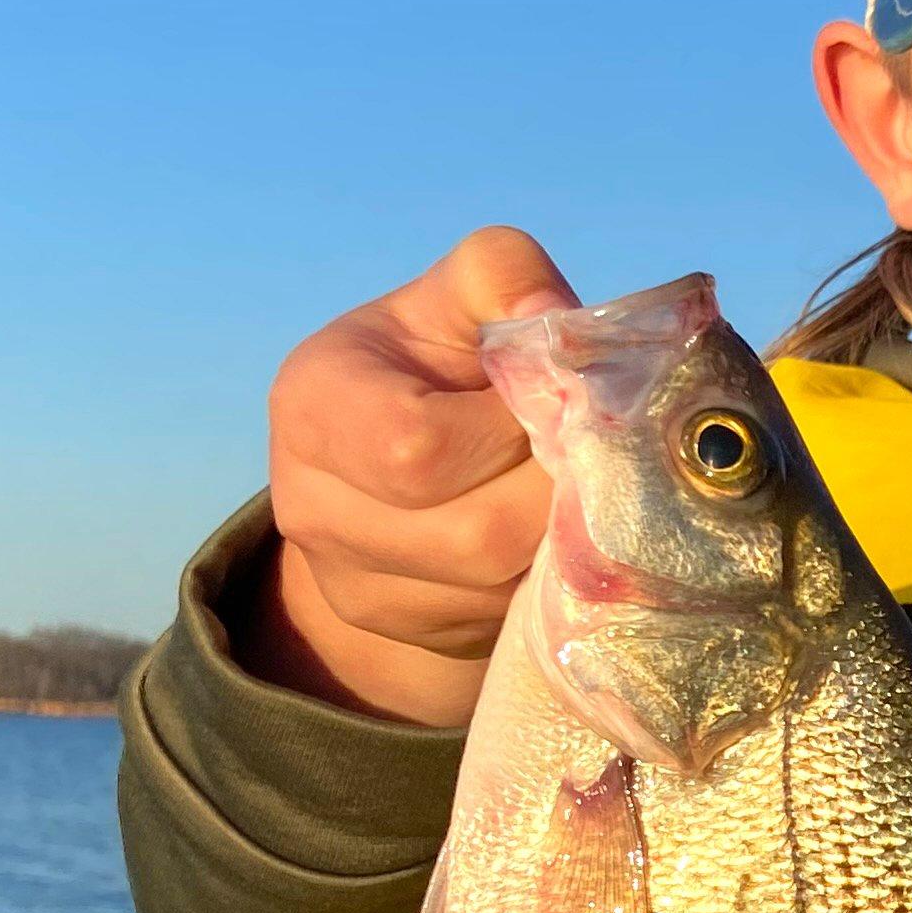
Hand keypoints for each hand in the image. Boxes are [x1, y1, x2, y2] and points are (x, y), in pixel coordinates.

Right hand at [243, 227, 580, 725]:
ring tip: (581, 491)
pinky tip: (558, 540)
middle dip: (557, 493)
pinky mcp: (404, 637)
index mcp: (315, 405)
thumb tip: (557, 318)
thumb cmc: (436, 366)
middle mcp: (312, 509)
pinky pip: (502, 624)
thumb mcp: (456, 301)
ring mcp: (353, 588)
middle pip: (475, 534)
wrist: (395, 472)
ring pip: (498, 590)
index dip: (512, 431)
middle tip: (598, 456)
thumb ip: (502, 276)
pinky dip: (549, 584)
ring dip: (563, 542)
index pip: (419, 447)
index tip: (556, 401)